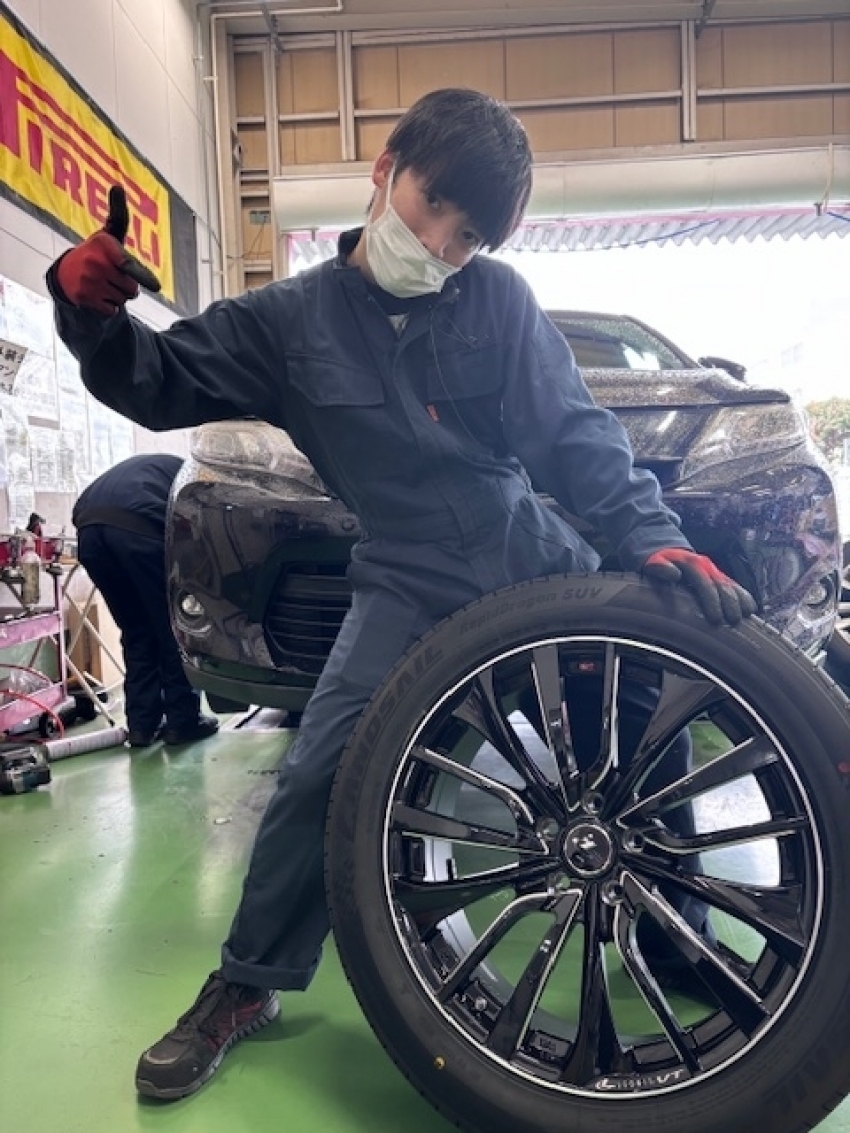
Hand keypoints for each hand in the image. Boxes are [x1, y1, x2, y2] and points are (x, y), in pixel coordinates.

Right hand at [55, 186, 160, 314]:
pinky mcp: (84, 299)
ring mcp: (88, 281)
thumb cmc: (97, 252)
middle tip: (113, 276)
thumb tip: (117, 186)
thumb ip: (119, 215)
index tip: (156, 286)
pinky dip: (109, 308)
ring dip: (118, 296)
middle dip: (128, 286)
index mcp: (104, 245)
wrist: (66, 274)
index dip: (142, 276)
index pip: (128, 265)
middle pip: (132, 288)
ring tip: (104, 284)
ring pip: (123, 300)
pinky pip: (112, 310)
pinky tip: (97, 295)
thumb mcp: (109, 234)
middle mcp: (94, 262)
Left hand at [642, 547, 756, 625]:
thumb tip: (674, 574)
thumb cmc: (659, 563)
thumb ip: (661, 568)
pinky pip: (735, 585)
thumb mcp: (654, 563)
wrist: (668, 552)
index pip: (705, 584)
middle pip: (722, 585)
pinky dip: (744, 596)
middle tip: (732, 621)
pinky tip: (750, 609)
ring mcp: (714, 571)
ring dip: (740, 601)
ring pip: (732, 585)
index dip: (712, 602)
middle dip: (729, 603)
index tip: (716, 619)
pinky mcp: (719, 576)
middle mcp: (707, 566)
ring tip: (744, 617)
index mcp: (692, 564)